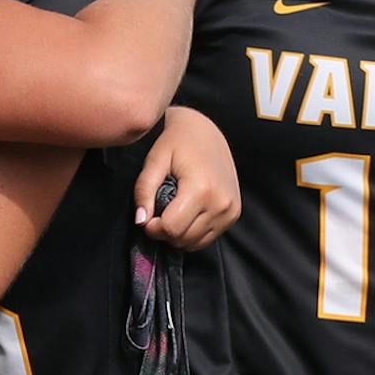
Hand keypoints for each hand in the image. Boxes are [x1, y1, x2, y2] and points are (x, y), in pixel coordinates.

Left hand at [135, 107, 239, 250]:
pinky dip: (192, 233)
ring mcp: (231, 210)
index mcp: (202, 189)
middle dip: (163, 232)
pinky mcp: (234, 214)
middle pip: (183, 239)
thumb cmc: (176, 142)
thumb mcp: (154, 161)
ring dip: (178, 234)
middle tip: (157, 212)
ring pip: (195, 243)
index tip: (147, 214)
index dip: (153, 227)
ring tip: (171, 211)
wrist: (205, 130)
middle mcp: (221, 203)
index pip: (172, 229)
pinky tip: (185, 213)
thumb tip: (141, 220)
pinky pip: (207, 238)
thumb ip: (144, 191)